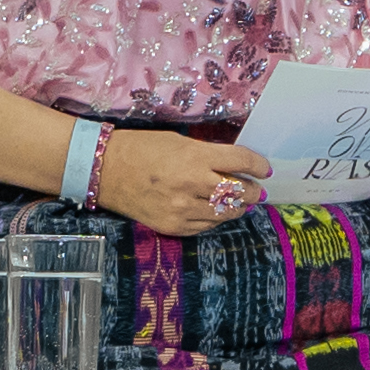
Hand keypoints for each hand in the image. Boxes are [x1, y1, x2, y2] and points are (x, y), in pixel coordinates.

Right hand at [91, 129, 265, 235]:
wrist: (105, 170)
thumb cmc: (141, 149)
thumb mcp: (179, 142)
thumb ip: (207, 154)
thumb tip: (234, 165)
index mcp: (195, 157)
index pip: (240, 162)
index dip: (258, 166)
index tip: (265, 169)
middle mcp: (192, 185)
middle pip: (239, 192)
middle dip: (254, 191)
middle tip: (258, 190)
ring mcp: (182, 209)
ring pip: (226, 213)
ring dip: (238, 208)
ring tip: (242, 203)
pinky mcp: (173, 227)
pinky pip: (206, 226)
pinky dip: (216, 219)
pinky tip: (217, 212)